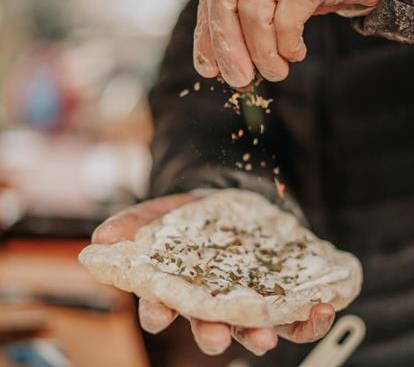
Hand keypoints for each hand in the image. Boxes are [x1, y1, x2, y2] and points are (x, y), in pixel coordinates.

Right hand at [92, 193, 334, 355]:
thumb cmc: (189, 215)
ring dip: (259, 335)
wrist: (229, 204)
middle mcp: (212, 303)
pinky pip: (294, 316)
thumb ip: (133, 224)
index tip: (158, 311)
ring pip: (251, 327)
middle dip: (212, 334)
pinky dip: (307, 318)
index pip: (163, 306)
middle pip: (209, 326)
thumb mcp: (159, 213)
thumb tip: (102, 239)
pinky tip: (318, 308)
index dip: (158, 311)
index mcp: (179, 287)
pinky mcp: (278, 294)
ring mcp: (246, 301)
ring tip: (266, 334)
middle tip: (216, 335)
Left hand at [193, 0, 397, 86]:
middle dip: (229, 49)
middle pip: (224, 1)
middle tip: (239, 80)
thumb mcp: (266, 3)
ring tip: (274, 72)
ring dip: (262, 54)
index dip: (207, 37)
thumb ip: (238, 24)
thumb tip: (213, 66)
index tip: (209, 70)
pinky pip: (289, 17)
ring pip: (255, 12)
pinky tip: (295, 54)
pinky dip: (288, 45)